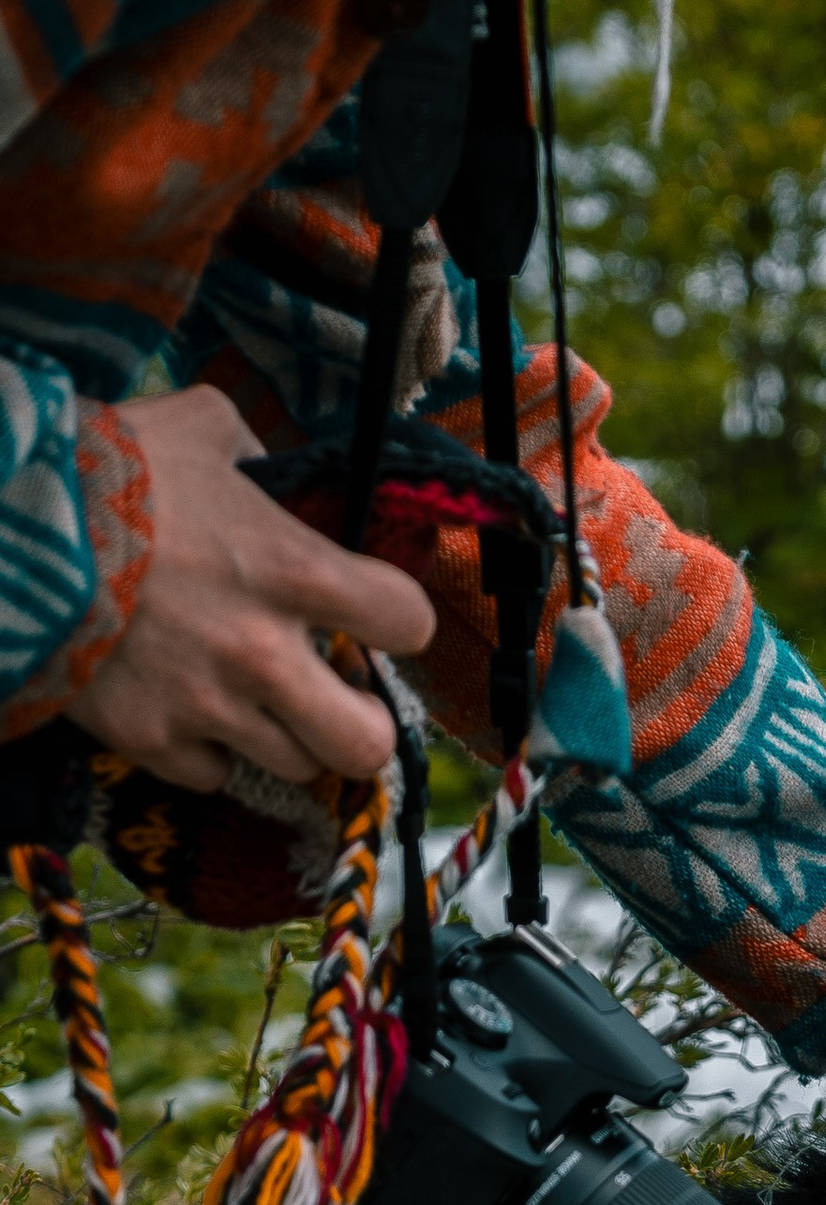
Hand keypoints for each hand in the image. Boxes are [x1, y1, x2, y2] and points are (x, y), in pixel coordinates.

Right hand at [77, 385, 434, 792]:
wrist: (8, 525)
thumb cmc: (105, 465)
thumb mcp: (200, 428)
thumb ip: (259, 458)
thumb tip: (278, 481)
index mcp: (292, 569)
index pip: (407, 621)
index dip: (397, 621)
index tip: (373, 617)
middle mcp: (263, 651)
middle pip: (366, 744)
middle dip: (361, 724)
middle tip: (336, 697)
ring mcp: (208, 706)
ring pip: (296, 767)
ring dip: (286, 736)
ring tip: (254, 698)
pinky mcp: (152, 740)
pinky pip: (215, 776)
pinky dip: (209, 752)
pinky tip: (187, 708)